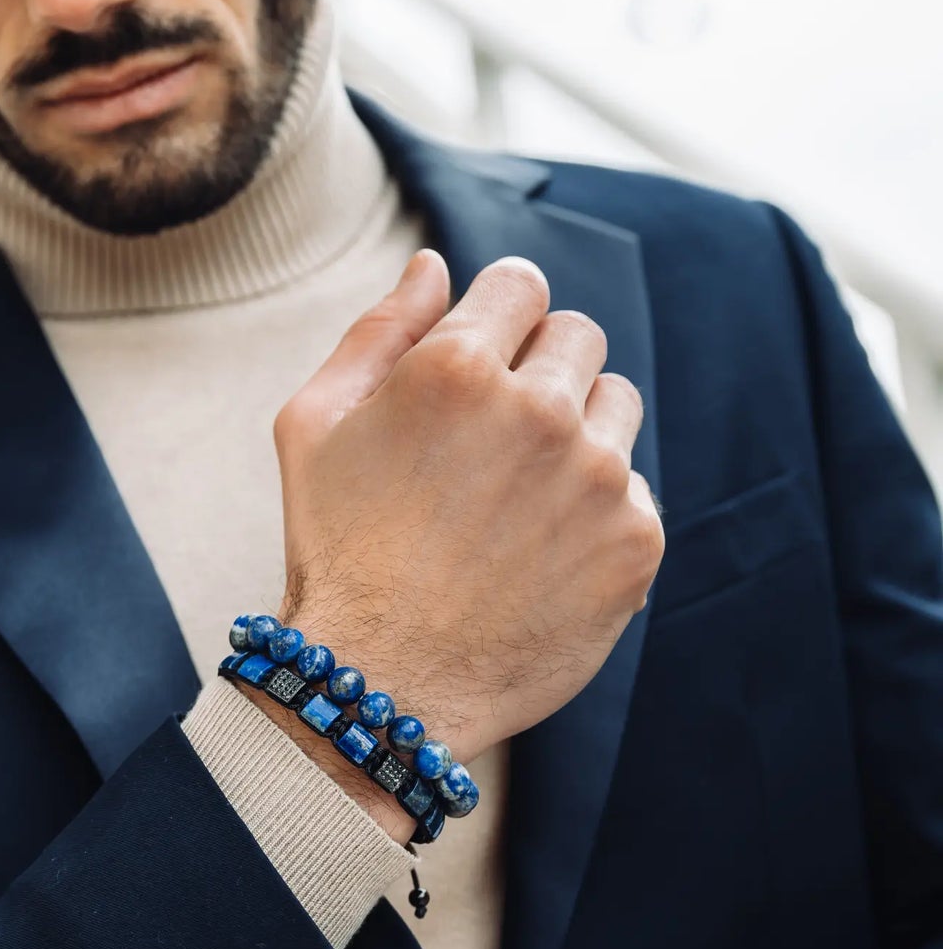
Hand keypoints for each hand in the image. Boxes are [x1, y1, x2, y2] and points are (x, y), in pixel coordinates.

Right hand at [272, 251, 663, 760]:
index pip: (521, 283)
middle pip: (578, 335)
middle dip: (537, 367)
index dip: (496, 317)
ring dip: (575, 431)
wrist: (381, 684)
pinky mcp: (635, 542)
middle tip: (490, 440)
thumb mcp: (314, 426)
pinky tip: (538, 553)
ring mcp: (596, 478)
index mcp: (456, 368)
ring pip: (616, 405)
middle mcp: (539, 410)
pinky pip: (634, 488)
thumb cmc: (334, 549)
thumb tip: (433, 264)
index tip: (482, 359)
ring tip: (514, 499)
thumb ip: (378, 331)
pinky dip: (595, 510)